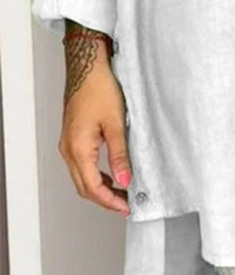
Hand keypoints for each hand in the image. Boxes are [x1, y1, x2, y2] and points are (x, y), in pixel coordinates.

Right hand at [58, 50, 131, 215]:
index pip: (92, 187)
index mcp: (78, 148)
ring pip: (81, 177)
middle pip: (84, 187)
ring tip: (121, 192)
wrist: (87, 67)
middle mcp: (68, 149)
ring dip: (100, 188)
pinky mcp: (72, 137)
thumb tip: (124, 180)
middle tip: (126, 204)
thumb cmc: (99, 88)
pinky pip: (81, 165)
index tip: (126, 207)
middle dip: (105, 199)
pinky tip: (111, 174)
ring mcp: (68, 144)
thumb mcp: (116, 123)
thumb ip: (120, 154)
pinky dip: (95, 175)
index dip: (110, 201)